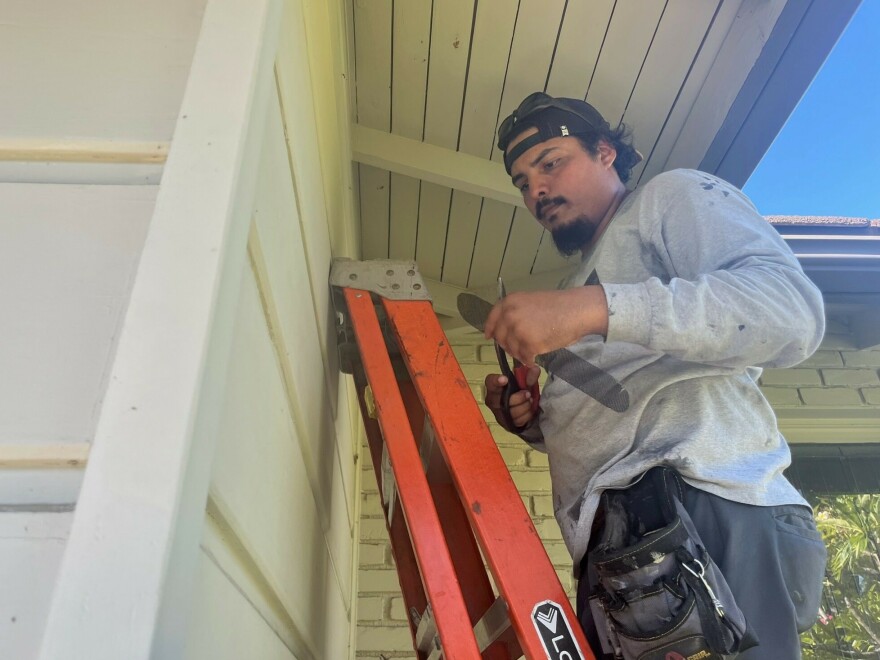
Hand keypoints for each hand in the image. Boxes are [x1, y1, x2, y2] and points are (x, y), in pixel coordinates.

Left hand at [484, 287, 608, 364]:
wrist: (576, 310)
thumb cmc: (558, 305)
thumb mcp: (530, 302)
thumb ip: (516, 312)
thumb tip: (506, 330)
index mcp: (509, 302)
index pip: (492, 319)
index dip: (490, 329)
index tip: (489, 337)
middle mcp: (510, 315)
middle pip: (500, 338)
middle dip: (508, 345)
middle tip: (520, 348)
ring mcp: (518, 330)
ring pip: (512, 350)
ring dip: (520, 354)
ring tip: (532, 351)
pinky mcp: (529, 344)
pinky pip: (524, 358)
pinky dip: (529, 360)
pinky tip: (536, 357)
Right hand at [484, 367, 540, 430]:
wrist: (520, 408)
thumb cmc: (518, 391)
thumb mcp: (524, 382)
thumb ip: (529, 375)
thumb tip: (535, 368)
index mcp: (494, 387)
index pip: (490, 382)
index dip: (496, 381)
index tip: (504, 379)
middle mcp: (493, 401)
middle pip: (502, 401)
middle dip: (518, 398)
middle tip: (527, 393)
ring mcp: (498, 414)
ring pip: (511, 412)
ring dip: (524, 406)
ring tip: (530, 401)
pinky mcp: (506, 424)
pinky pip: (518, 420)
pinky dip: (527, 414)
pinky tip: (530, 409)